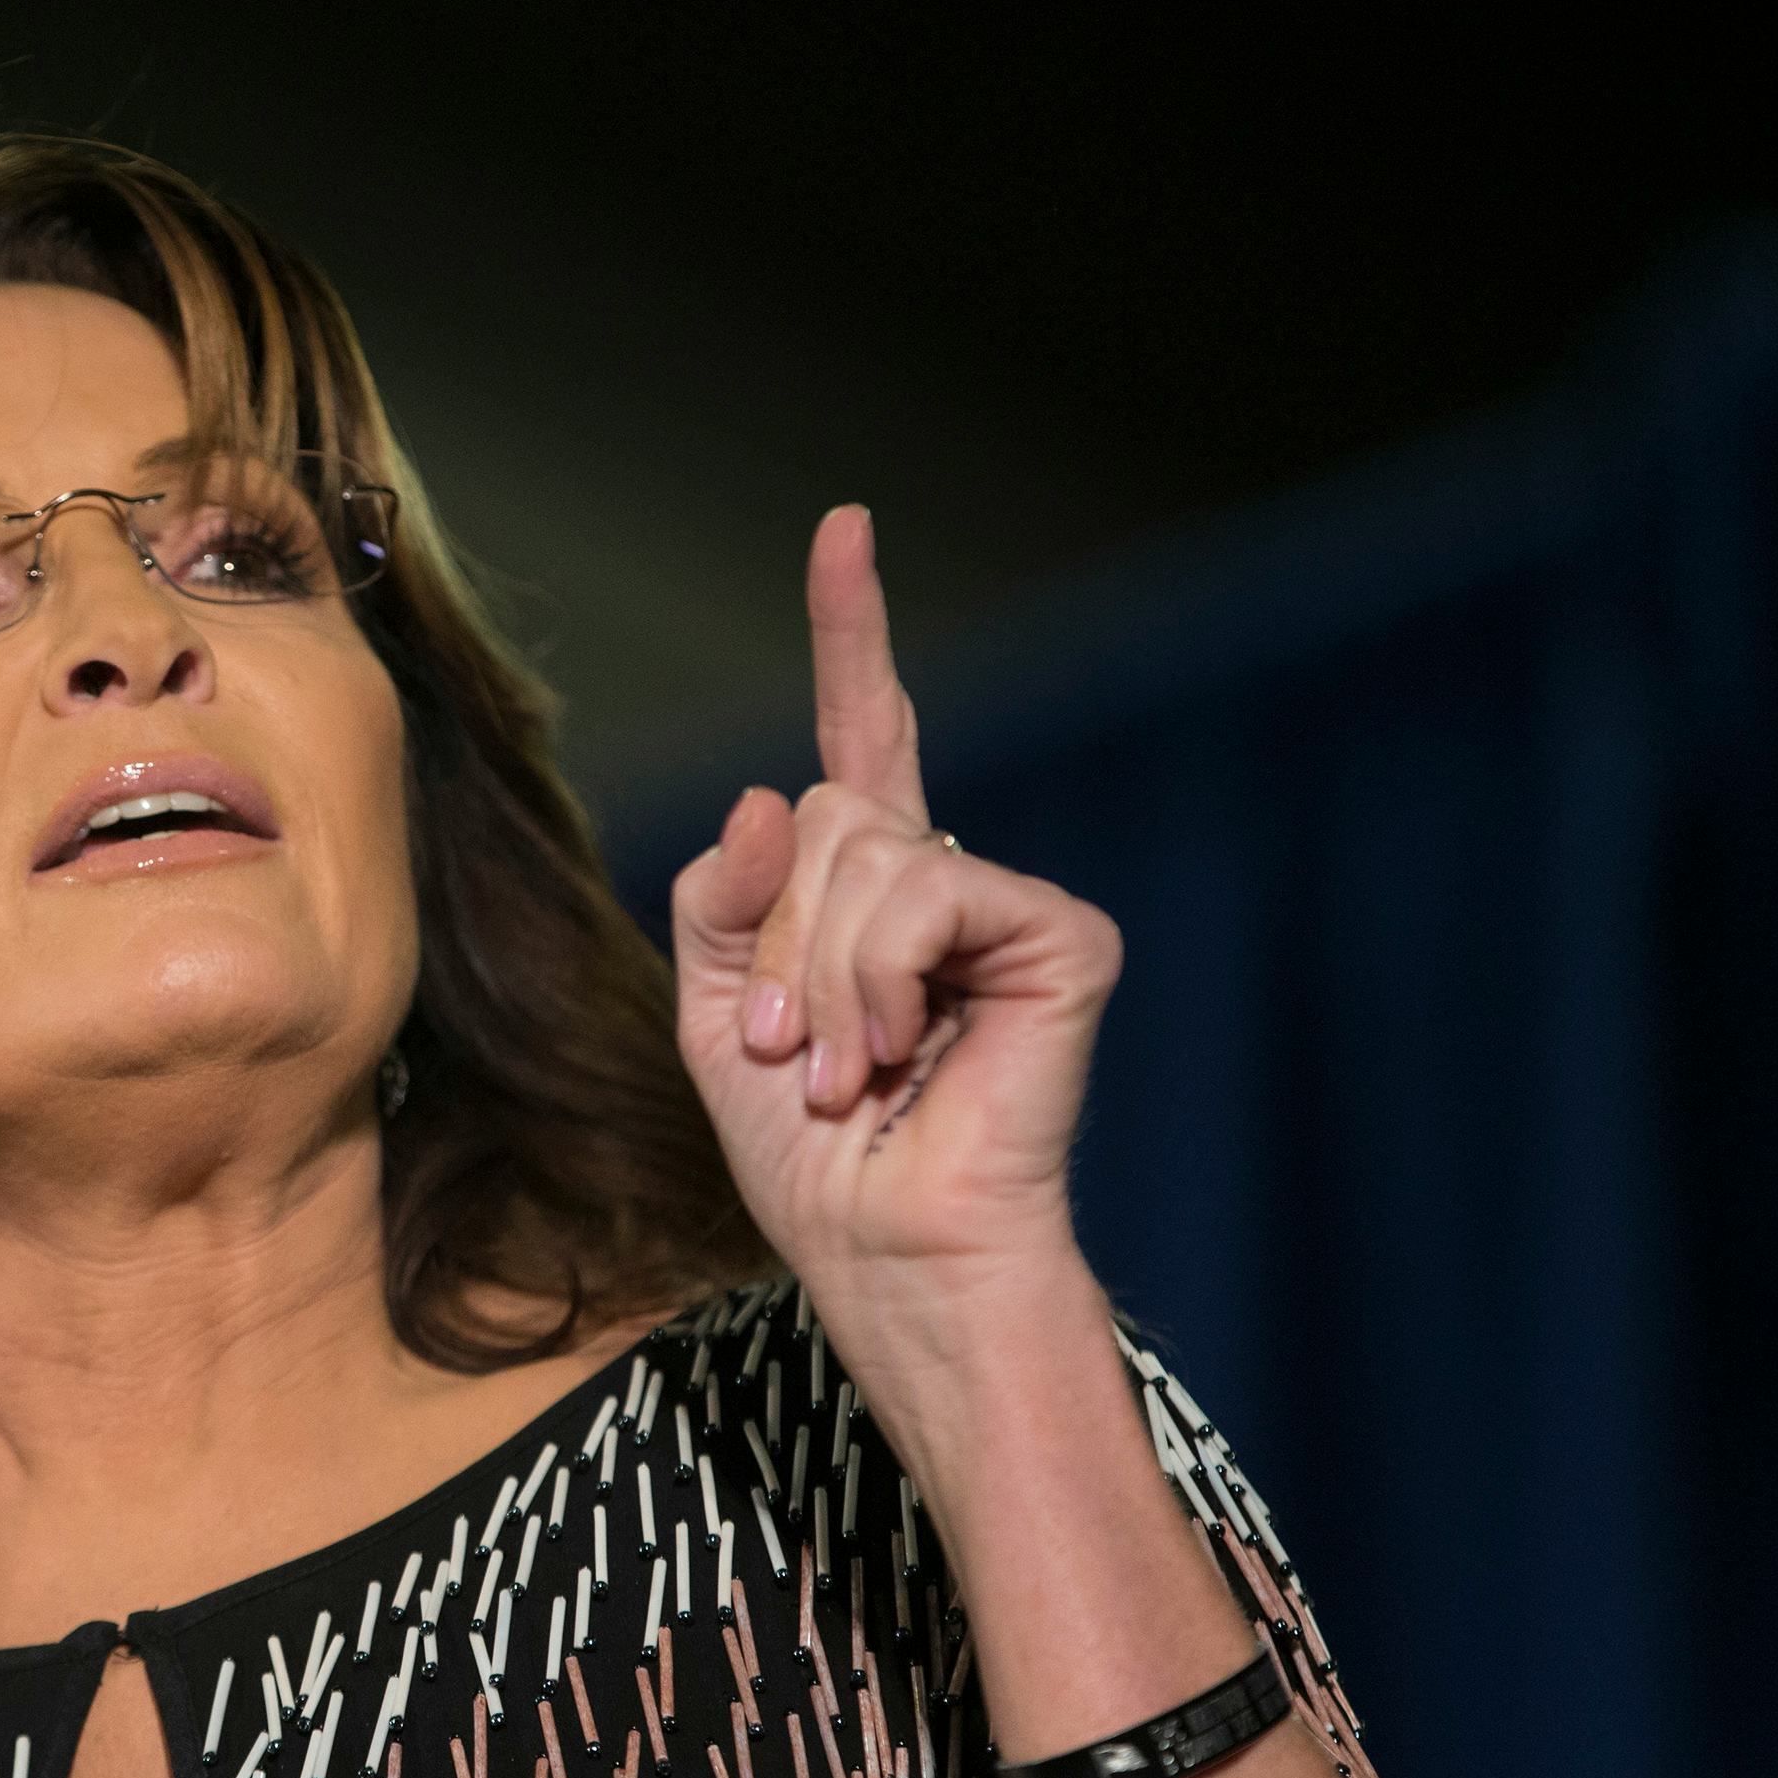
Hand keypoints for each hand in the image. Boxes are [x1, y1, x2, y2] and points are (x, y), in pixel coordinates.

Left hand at [669, 507, 1123, 1415]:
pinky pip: (926, 895)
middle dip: (779, 942)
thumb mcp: (717, 1015)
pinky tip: (905, 1053)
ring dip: (821, 976)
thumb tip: (776, 795)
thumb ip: (723, 896)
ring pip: (861, 850)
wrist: (882, 1250)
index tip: (846, 528)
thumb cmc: (810, 1156)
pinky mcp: (1060, 937)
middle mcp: (942, 878)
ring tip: (851, 1068)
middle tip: (802, 1052)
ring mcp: (1005, 903)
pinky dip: (883, 980)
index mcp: (866, 890)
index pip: (866, 734)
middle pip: (821, 814)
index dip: (854, 630)